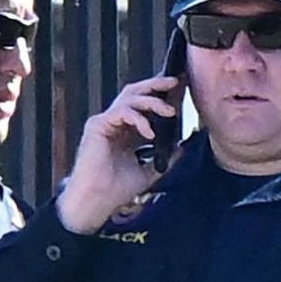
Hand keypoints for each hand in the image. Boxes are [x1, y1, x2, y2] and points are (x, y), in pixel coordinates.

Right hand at [58, 75, 178, 230]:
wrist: (98, 199)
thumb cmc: (118, 188)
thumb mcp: (151, 171)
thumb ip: (167, 158)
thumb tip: (183, 147)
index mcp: (128, 131)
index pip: (146, 106)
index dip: (163, 97)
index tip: (182, 91)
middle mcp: (116, 123)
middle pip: (135, 93)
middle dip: (156, 85)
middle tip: (176, 82)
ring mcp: (106, 122)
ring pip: (129, 98)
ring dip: (152, 101)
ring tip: (169, 111)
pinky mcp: (97, 126)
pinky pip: (120, 112)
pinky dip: (138, 119)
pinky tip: (149, 133)